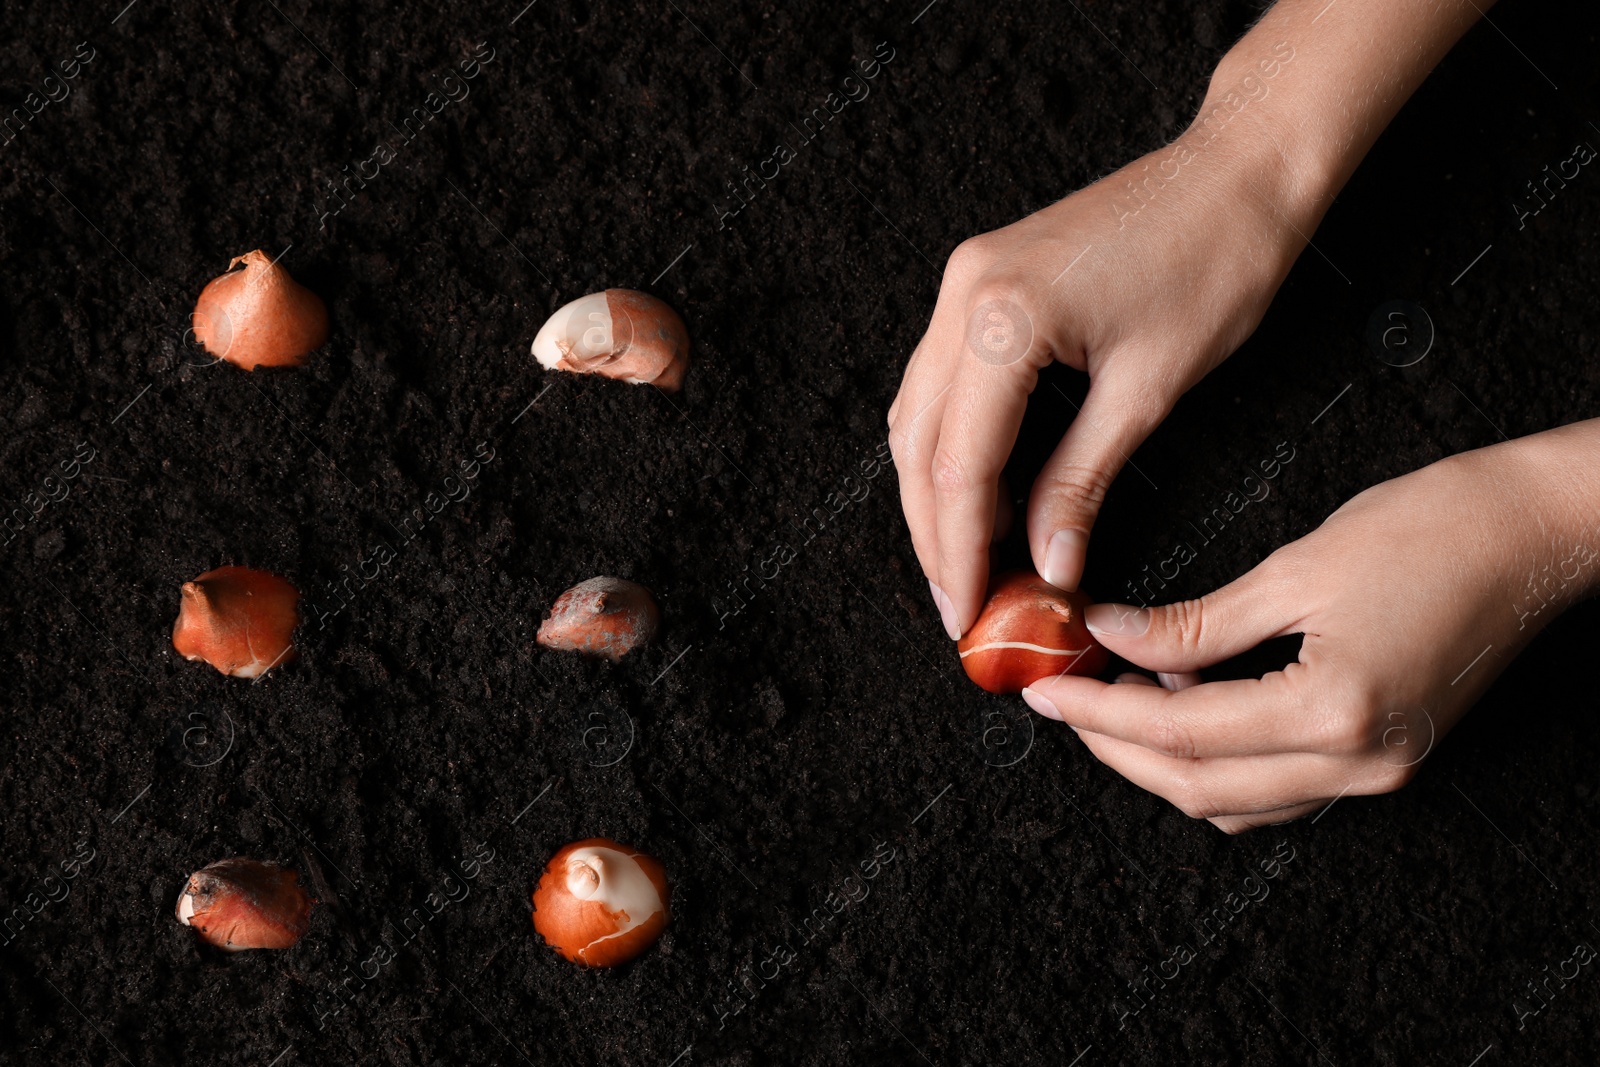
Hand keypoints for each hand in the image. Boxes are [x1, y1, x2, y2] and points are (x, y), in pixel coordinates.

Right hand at [887, 110, 1305, 639]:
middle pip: (918, 446)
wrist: (1238, 168)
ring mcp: (964, 281)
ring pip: (917, 416)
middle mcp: (964, 294)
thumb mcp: (1150, 389)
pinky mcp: (981, 281)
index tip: (970, 615)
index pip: (958, 464)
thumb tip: (1049, 566)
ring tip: (972, 566)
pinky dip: (951, 446)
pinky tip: (984, 495)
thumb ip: (1081, 482)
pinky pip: (941, 382)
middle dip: (936, 536)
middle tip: (962, 609)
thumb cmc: (1217, 260)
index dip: (960, 552)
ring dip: (936, 495)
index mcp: (1003, 318)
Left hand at [1020, 427, 1599, 831]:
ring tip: (1111, 698)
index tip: (1044, 690)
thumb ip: (1194, 623)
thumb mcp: (1294, 569)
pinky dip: (1219, 759)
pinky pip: (1279, 788)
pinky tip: (1186, 704)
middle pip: (1197, 786)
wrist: (1535, 533)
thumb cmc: (1433, 529)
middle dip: (1115, 748)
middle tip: (1061, 700)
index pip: (1176, 735)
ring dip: (1162, 761)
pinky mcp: (1384, 758)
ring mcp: (1377, 772)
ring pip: (1235, 799)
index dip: (1097, 714)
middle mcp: (1357, 764)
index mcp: (1334, 715)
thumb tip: (1112, 637)